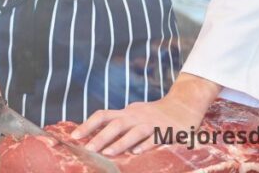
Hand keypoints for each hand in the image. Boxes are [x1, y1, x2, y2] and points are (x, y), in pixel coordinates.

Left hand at [72, 74, 219, 155]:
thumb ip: (117, 123)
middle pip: (115, 124)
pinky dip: (145, 145)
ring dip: (120, 142)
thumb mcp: (133, 114)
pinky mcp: (166, 131)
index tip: (74, 136)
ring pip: (134, 132)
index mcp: (126, 113)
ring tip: (108, 153)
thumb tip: (93, 134)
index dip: (87, 125)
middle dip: (101, 137)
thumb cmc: (153, 114)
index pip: (102, 115)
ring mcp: (151, 123)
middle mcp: (136, 116)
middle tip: (88, 148)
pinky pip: (154, 138)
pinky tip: (136, 152)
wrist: (184, 104)